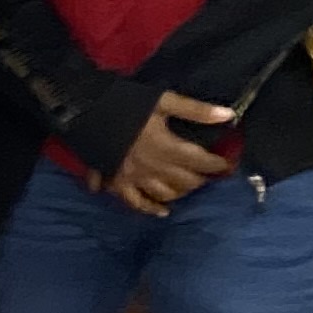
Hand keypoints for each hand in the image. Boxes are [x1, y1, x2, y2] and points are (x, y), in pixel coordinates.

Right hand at [106, 91, 237, 214]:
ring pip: (164, 194)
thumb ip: (195, 110)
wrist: (83, 108)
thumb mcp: (162, 100)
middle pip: (185, 182)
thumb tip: (229, 116)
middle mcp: (153, 167)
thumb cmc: (124, 101)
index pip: (201, 161)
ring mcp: (133, 177)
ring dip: (180, 193)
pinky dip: (150, 209)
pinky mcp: (116, 181)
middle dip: (201, 179)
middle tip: (207, 174)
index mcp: (166, 146)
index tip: (227, 163)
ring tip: (186, 187)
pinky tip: (162, 211)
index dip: (218, 164)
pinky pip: (135, 202)